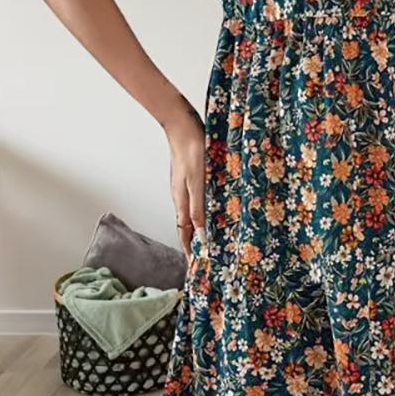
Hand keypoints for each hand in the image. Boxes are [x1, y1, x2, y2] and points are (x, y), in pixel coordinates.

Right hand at [163, 100, 205, 260]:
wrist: (184, 127)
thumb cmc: (192, 152)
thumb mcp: (197, 183)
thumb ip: (198, 209)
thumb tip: (201, 235)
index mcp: (182, 202)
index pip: (185, 234)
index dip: (190, 251)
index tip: (196, 268)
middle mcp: (182, 198)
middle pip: (187, 227)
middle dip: (195, 244)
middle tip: (206, 259)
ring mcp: (186, 189)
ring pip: (192, 215)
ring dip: (200, 229)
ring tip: (211, 242)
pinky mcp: (192, 179)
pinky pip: (197, 202)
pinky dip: (203, 214)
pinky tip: (213, 214)